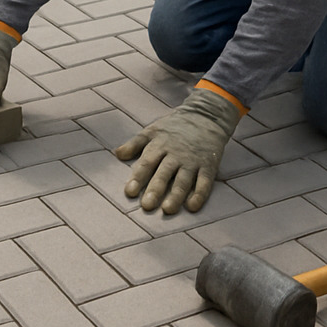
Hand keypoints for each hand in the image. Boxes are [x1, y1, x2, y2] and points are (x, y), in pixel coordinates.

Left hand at [115, 88, 240, 213]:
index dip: (138, 178)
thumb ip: (135, 144)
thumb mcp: (152, 131)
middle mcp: (175, 155)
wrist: (205, 116)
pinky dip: (199, 194)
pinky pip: (204, 182)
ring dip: (176, 195)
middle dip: (155, 189)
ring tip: (168, 209)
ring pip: (183, 180)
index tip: (130, 192)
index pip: (146, 163)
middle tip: (147, 206)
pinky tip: (192, 207)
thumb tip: (117, 154)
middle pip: (164, 174)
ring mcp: (192, 161)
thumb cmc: (174, 127)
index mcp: (159, 146)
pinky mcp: (208, 165)